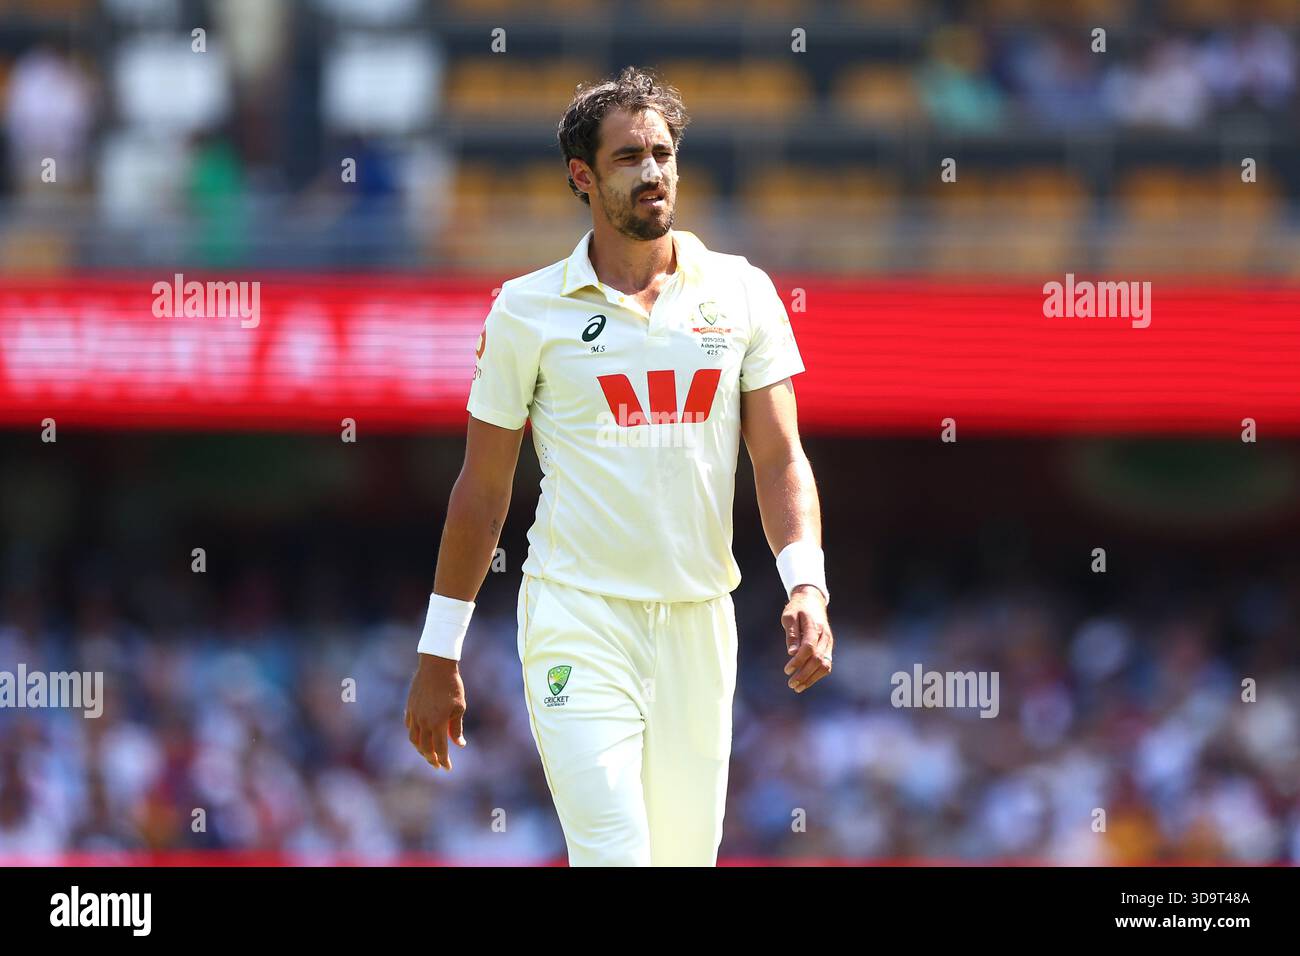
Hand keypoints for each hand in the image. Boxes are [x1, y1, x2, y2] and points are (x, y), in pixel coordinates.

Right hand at [404, 654, 467, 770]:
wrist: (436, 666)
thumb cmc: (452, 685)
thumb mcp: (459, 707)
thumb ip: (456, 728)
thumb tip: (459, 744)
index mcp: (437, 723)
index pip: (440, 749)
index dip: (444, 760)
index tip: (447, 768)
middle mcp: (423, 721)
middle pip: (424, 748)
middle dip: (431, 759)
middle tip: (438, 765)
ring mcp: (414, 714)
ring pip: (414, 739)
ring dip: (420, 749)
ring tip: (428, 754)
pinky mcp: (409, 707)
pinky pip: (409, 726)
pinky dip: (414, 735)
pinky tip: (420, 736)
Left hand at [782, 585, 831, 693]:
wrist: (812, 601)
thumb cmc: (797, 609)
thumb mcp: (789, 616)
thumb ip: (791, 634)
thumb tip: (791, 653)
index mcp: (814, 626)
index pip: (808, 648)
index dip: (798, 661)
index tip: (787, 670)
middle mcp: (824, 636)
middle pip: (817, 659)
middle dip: (804, 674)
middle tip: (790, 684)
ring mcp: (828, 642)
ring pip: (825, 665)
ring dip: (812, 678)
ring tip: (798, 687)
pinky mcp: (828, 647)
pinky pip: (827, 664)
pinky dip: (817, 675)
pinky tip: (806, 681)